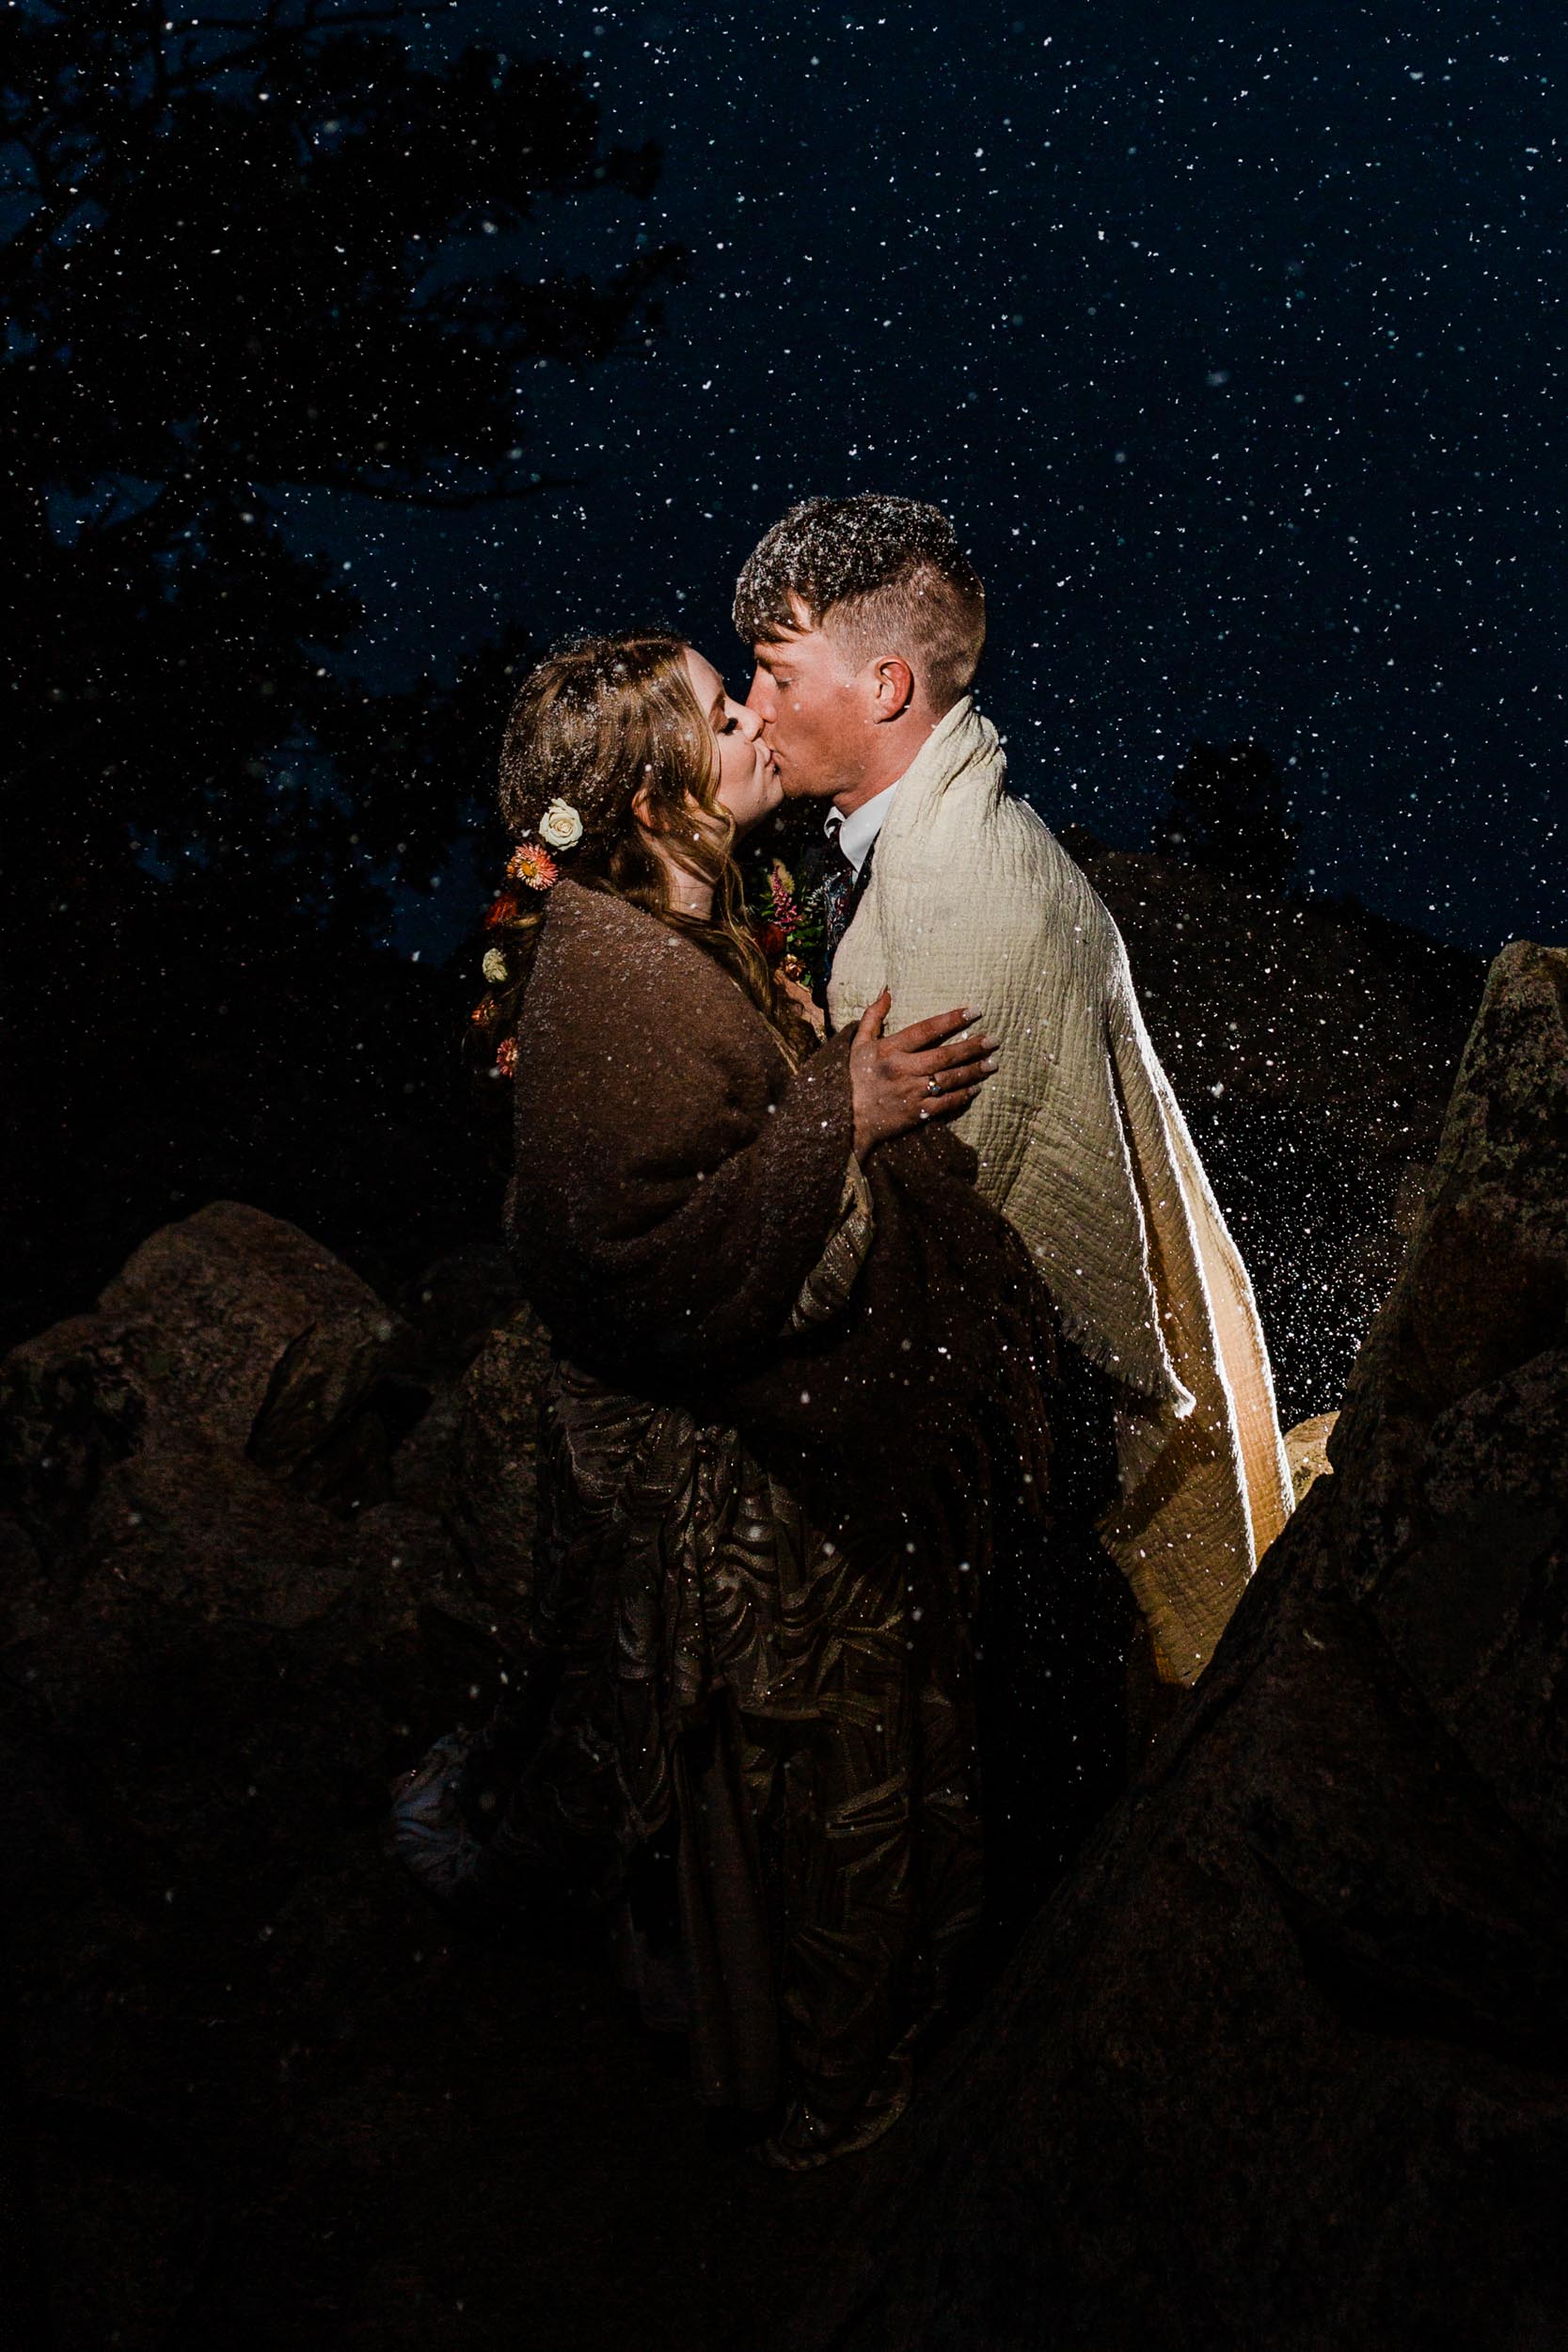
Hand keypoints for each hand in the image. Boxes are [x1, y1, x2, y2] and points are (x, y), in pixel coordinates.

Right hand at [849, 989, 999, 1157]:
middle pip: (945, 1056)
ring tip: (992, 1063)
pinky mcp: (916, 1113)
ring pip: (949, 1080)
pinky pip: (946, 1103)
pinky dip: (963, 1096)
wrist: (845, 1118)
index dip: (952, 1019)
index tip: (974, 1011)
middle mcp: (903, 1069)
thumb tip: (887, 990)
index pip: (926, 1030)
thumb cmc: (852, 1077)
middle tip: (993, 1040)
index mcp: (890, 1049)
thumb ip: (873, 1016)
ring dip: (973, 1071)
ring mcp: (911, 1093)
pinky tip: (976, 1088)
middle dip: (972, 1047)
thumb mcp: (858, 1043)